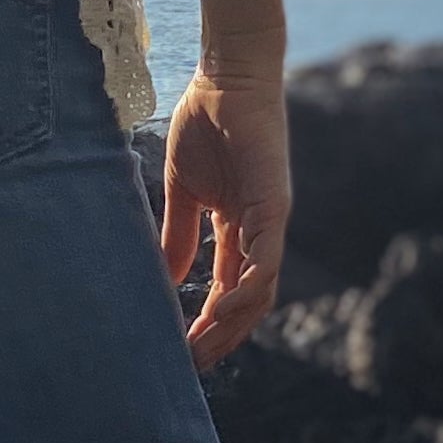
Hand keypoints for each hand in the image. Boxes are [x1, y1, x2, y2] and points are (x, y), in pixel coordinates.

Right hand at [161, 67, 288, 366]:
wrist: (226, 78)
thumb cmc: (205, 123)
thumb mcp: (183, 190)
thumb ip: (178, 233)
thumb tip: (168, 277)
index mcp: (237, 227)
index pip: (226, 288)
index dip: (207, 321)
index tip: (182, 349)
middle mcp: (259, 231)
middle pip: (247, 300)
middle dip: (221, 335)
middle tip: (191, 364)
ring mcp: (269, 221)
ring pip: (260, 290)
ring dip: (232, 323)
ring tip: (201, 346)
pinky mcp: (274, 206)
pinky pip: (266, 260)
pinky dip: (247, 288)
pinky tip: (222, 307)